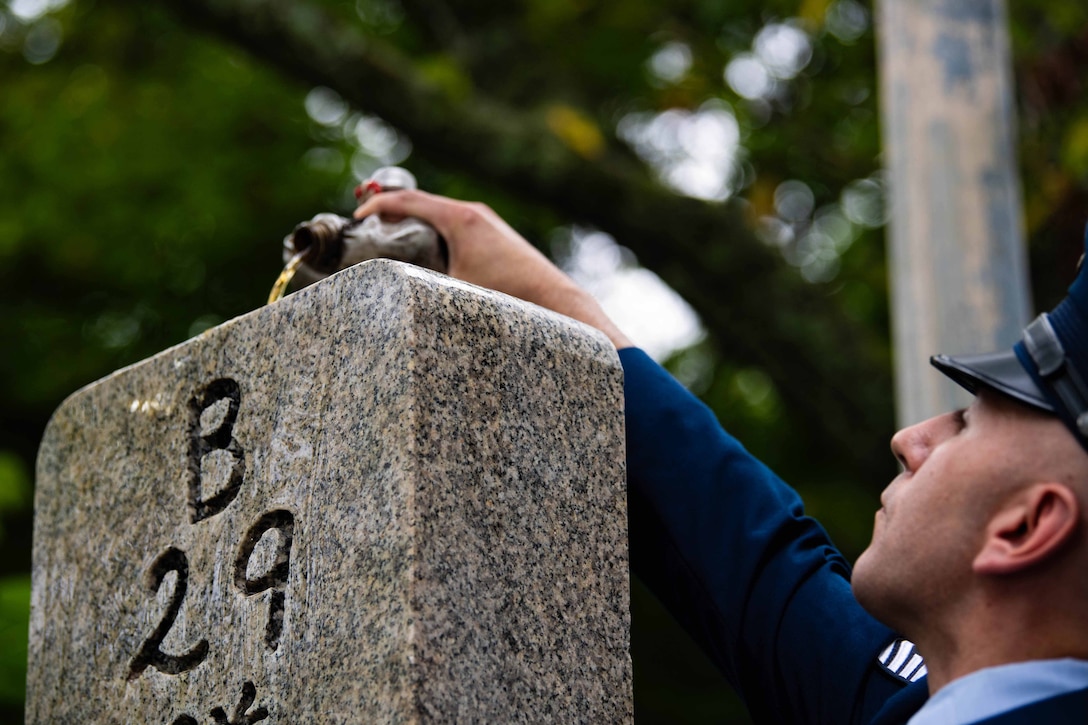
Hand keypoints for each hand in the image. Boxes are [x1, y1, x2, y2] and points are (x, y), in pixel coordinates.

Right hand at [354, 190, 631, 347]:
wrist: (554, 301)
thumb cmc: (506, 297)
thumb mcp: (453, 292)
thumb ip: (421, 286)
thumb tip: (388, 296)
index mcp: (460, 218)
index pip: (408, 200)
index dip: (378, 205)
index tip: (359, 216)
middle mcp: (475, 213)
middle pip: (423, 201)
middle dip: (393, 209)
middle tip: (370, 222)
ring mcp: (488, 222)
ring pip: (441, 213)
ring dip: (416, 219)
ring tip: (393, 235)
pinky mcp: (496, 236)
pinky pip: (457, 224)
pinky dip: (435, 229)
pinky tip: (427, 249)